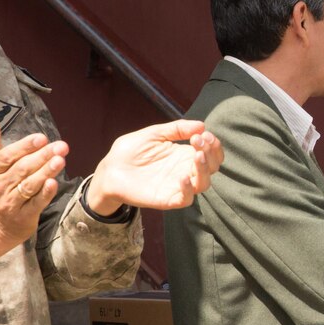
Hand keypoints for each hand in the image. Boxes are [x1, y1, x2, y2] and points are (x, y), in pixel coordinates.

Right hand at [0, 112, 67, 271]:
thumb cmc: (1, 185)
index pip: (7, 156)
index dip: (24, 147)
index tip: (41, 137)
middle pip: (22, 169)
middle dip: (42, 157)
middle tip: (61, 146)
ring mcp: (11, 202)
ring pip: (30, 185)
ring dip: (46, 172)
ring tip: (61, 160)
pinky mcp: (25, 215)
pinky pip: (36, 203)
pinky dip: (45, 193)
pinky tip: (54, 183)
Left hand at [87, 120, 223, 214]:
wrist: (110, 170)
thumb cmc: (130, 151)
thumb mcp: (154, 133)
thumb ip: (176, 128)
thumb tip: (201, 125)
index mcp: (185, 155)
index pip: (210, 152)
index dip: (213, 144)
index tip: (203, 134)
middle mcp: (186, 170)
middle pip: (213, 166)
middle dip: (212, 153)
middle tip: (199, 141)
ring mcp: (178, 186)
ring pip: (204, 183)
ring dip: (205, 169)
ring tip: (197, 155)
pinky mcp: (167, 199)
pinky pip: (186, 199)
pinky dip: (188, 189)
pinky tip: (183, 177)